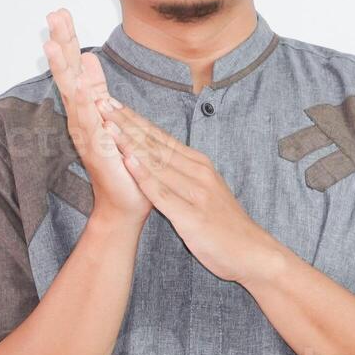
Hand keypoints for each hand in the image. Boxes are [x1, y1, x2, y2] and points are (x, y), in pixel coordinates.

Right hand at [42, 9, 151, 225]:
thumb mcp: (110, 116)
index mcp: (88, 108)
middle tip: (53, 15)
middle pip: (68, 74)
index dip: (68, 41)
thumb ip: (97, 88)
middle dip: (61, 44)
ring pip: (72, 93)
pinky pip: (89, 120)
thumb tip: (90, 58)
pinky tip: (77, 85)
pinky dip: (82, 102)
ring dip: (64, 68)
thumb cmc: (121, 164)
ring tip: (53, 43)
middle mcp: (82, 118)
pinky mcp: (97, 147)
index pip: (75, 68)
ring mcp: (86, 132)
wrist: (124, 205)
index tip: (60, 12)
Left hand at [94, 93, 283, 284]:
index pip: (161, 137)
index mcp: (199, 164)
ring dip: (130, 142)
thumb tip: (162, 162)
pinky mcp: (191, 215)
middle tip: (102, 102)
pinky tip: (127, 161)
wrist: (252, 252)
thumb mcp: (205, 191)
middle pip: (155, 143)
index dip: (135, 119)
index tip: (113, 103)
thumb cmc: (226, 226)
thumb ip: (185, 176)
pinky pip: (162, 191)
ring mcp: (195, 192)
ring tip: (107, 125)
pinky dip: (143, 175)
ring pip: (156, 161)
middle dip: (127, 122)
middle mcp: (197, 172)